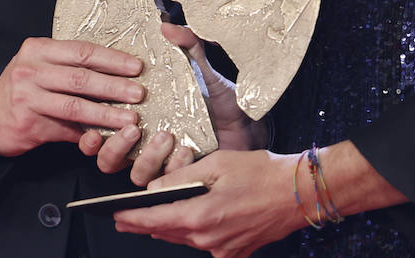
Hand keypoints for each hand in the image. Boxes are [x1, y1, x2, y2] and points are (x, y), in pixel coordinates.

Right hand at [0, 37, 143, 157]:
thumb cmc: (21, 87)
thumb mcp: (39, 66)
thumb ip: (68, 66)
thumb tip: (116, 73)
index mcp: (38, 50)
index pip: (82, 51)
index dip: (112, 60)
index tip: (136, 67)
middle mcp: (31, 71)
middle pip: (81, 78)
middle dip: (114, 86)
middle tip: (138, 93)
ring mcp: (28, 98)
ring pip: (75, 106)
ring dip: (106, 114)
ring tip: (129, 118)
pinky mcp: (28, 124)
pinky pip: (65, 130)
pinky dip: (88, 134)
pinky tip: (106, 136)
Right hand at [79, 23, 262, 186]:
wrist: (248, 123)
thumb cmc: (220, 97)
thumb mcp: (202, 68)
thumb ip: (187, 45)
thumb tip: (168, 26)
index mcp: (139, 116)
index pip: (101, 128)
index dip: (90, 132)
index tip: (93, 127)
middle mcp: (144, 143)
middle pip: (108, 159)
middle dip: (114, 148)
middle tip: (133, 127)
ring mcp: (161, 162)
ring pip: (134, 174)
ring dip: (145, 158)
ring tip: (165, 136)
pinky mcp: (180, 177)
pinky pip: (167, 181)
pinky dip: (174, 166)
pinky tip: (187, 149)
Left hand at [113, 149, 303, 257]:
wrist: (300, 192)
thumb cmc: (263, 173)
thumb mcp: (217, 165)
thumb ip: (182, 178)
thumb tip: (154, 188)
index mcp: (201, 217)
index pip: (153, 221)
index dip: (130, 218)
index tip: (114, 216)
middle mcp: (209, 240)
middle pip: (166, 233)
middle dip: (143, 225)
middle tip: (123, 220)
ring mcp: (224, 249)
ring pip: (185, 240)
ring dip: (168, 229)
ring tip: (151, 220)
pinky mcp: (237, 251)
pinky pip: (207, 245)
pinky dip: (194, 233)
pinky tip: (193, 222)